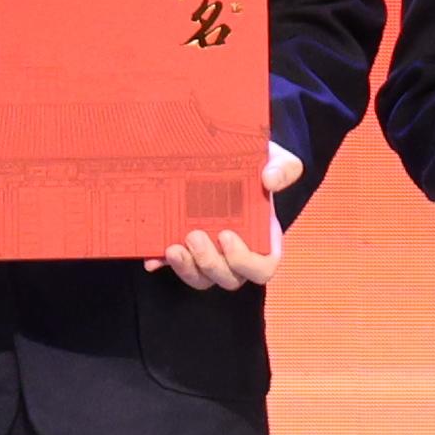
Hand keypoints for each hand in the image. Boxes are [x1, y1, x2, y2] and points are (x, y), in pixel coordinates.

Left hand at [159, 138, 302, 289]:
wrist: (233, 156)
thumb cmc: (260, 165)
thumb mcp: (277, 160)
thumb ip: (283, 168)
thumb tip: (269, 179)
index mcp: (264, 239)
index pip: (262, 269)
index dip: (244, 262)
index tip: (226, 235)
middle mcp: (238, 253)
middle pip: (228, 278)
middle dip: (209, 262)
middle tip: (194, 235)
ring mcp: (211, 254)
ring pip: (201, 278)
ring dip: (186, 268)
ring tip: (172, 248)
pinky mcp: (187, 249)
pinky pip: (175, 265)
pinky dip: (162, 263)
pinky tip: (151, 255)